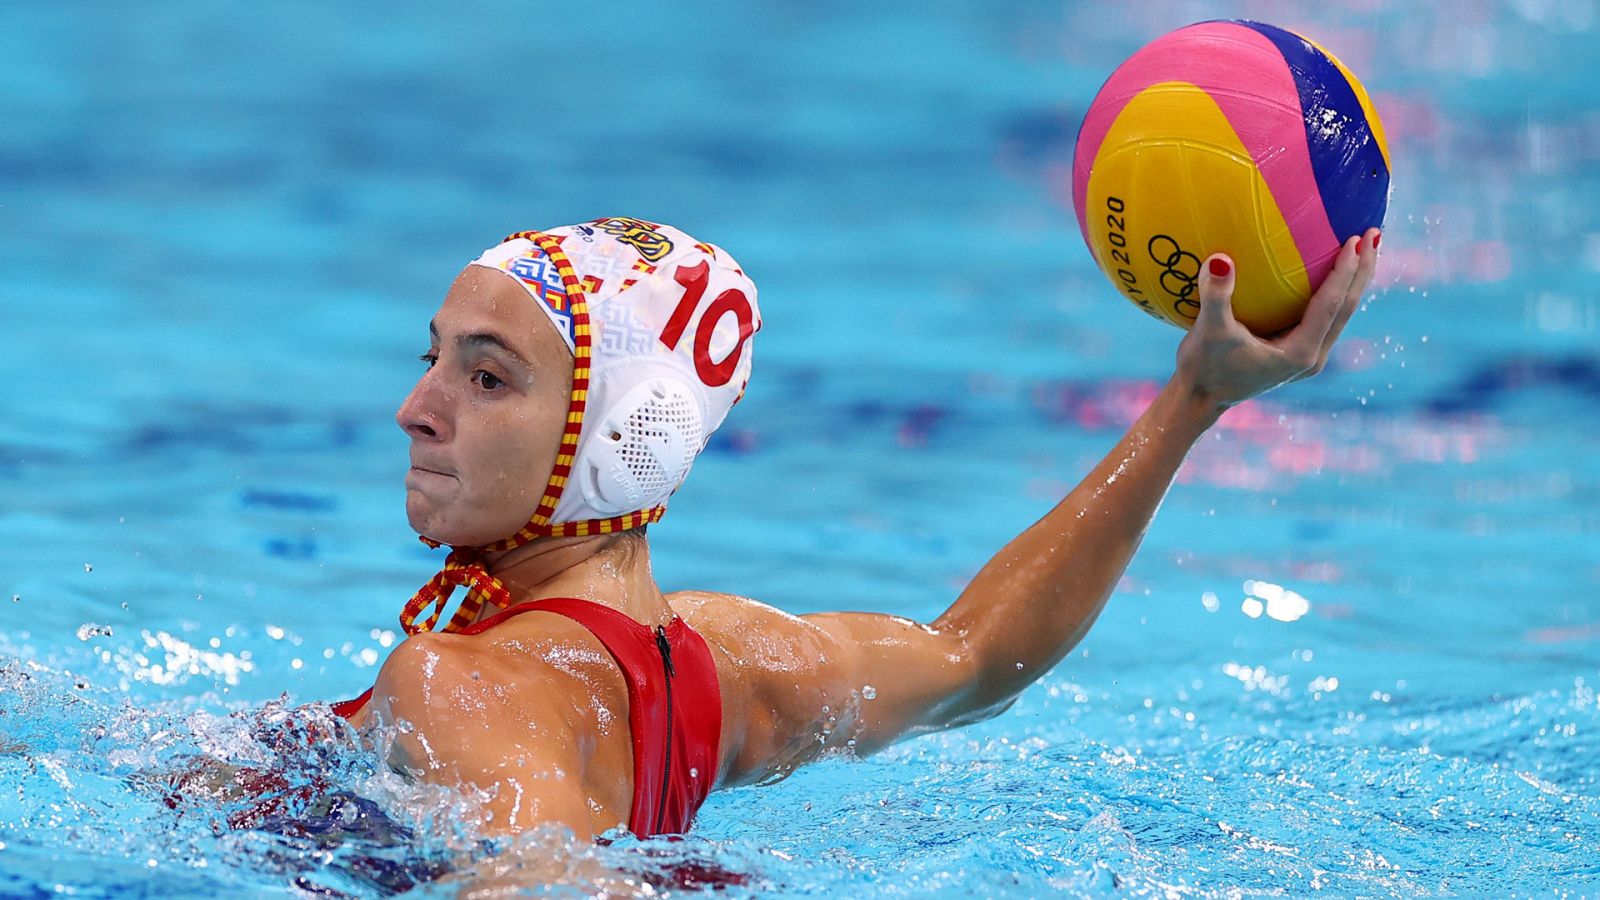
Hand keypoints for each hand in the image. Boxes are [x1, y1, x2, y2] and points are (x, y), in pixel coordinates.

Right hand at [1174, 227, 1380, 411]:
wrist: (1200, 398)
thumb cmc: (1203, 367)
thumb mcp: (1208, 331)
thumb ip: (1215, 296)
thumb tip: (1220, 259)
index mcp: (1299, 353)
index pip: (1331, 305)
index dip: (1345, 271)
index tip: (1353, 239)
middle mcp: (1311, 355)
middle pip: (1348, 307)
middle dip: (1363, 270)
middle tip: (1373, 231)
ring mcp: (1307, 355)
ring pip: (1341, 311)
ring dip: (1354, 279)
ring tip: (1366, 245)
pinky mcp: (1298, 351)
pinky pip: (1326, 314)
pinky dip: (1334, 289)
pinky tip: (1330, 266)